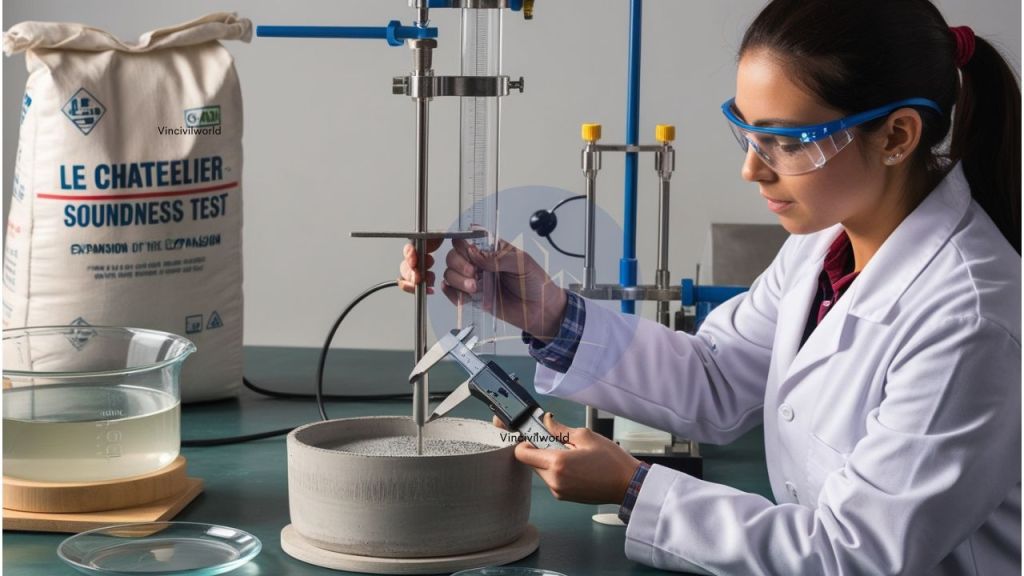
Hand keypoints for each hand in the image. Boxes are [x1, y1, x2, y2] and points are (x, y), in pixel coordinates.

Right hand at [399, 238, 567, 341]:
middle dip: (459, 264)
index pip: (468, 239)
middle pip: (454, 256)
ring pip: (451, 273)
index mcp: (492, 249)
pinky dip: (452, 293)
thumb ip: (499, 258)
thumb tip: (476, 254)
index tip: (471, 252)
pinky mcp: (474, 298)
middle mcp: (481, 263)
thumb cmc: (537, 283)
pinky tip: (463, 294)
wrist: (542, 310)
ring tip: (474, 288)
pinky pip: (453, 293)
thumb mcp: (523, 263)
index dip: (464, 244)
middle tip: (473, 273)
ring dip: (457, 280)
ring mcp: (476, 280)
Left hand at [513, 413, 642, 504]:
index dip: (525, 443)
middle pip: (531, 462)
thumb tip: (547, 421)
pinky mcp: (564, 497)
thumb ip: (561, 429)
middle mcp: (554, 480)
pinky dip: (557, 472)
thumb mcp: (586, 437)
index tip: (534, 436)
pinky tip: (576, 467)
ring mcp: (558, 491)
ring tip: (572, 455)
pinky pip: (552, 480)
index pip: (523, 454)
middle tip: (560, 443)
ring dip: (549, 462)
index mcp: (557, 463)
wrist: (627, 485)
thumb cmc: (611, 461)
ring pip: (542, 471)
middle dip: (540, 451)